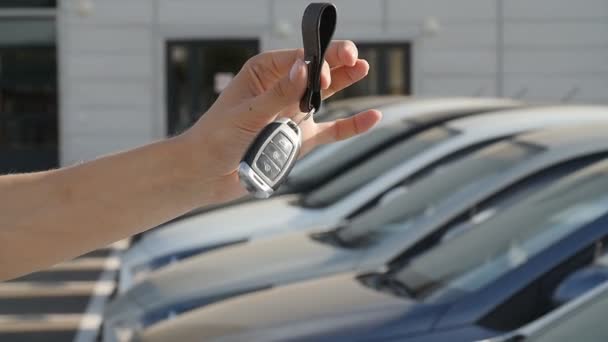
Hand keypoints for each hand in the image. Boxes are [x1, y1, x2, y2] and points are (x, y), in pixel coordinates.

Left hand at [181, 40, 381, 201]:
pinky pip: (332, 131)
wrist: (206, 174)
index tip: (324, 75)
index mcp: (263, 74)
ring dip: (345, 83)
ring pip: (326, 96)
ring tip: (364, 68)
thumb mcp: (247, 113)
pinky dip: (352, 126)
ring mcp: (293, 115)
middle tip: (355, 58)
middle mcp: (282, 91)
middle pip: (316, 72)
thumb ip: (278, 94)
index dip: (316, 63)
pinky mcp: (300, 139)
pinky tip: (372, 117)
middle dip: (336, 62)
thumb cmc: (215, 138)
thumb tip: (303, 69)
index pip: (298, 60)